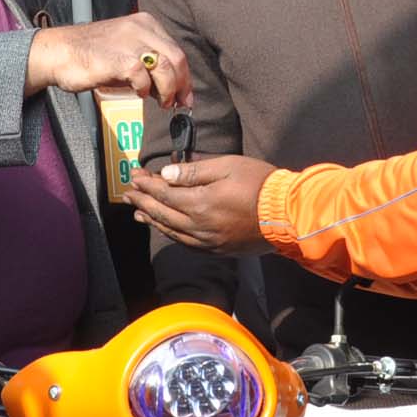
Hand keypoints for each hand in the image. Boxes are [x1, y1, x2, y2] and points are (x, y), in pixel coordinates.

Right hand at [26, 11, 190, 106]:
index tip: (185, 95)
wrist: (58, 52)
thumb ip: (147, 64)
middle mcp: (141, 28)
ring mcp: (130, 42)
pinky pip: (144, 77)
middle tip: (176, 103)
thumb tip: (169, 89)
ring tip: (161, 102)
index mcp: (145, 23)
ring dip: (168, 90)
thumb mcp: (124, 51)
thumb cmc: (90, 55)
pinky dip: (145, 90)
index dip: (184, 76)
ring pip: (166, 67)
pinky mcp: (119, 59)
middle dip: (181, 85)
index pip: (176, 50)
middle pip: (177, 58)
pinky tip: (138, 93)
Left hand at [123, 154, 276, 255]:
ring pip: (171, 231)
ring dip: (152, 220)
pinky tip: (165, 228)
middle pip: (162, 214)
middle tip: (128, 193)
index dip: (147, 184)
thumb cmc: (260, 184)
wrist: (287, 215)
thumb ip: (194, 171)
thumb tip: (166, 174)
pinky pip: (185, 243)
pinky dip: (170, 234)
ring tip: (138, 212)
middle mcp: (199, 226)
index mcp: (200, 204)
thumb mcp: (228, 166)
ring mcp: (208, 241)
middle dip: (143, 201)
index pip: (164, 193)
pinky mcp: (217, 249)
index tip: (134, 175)